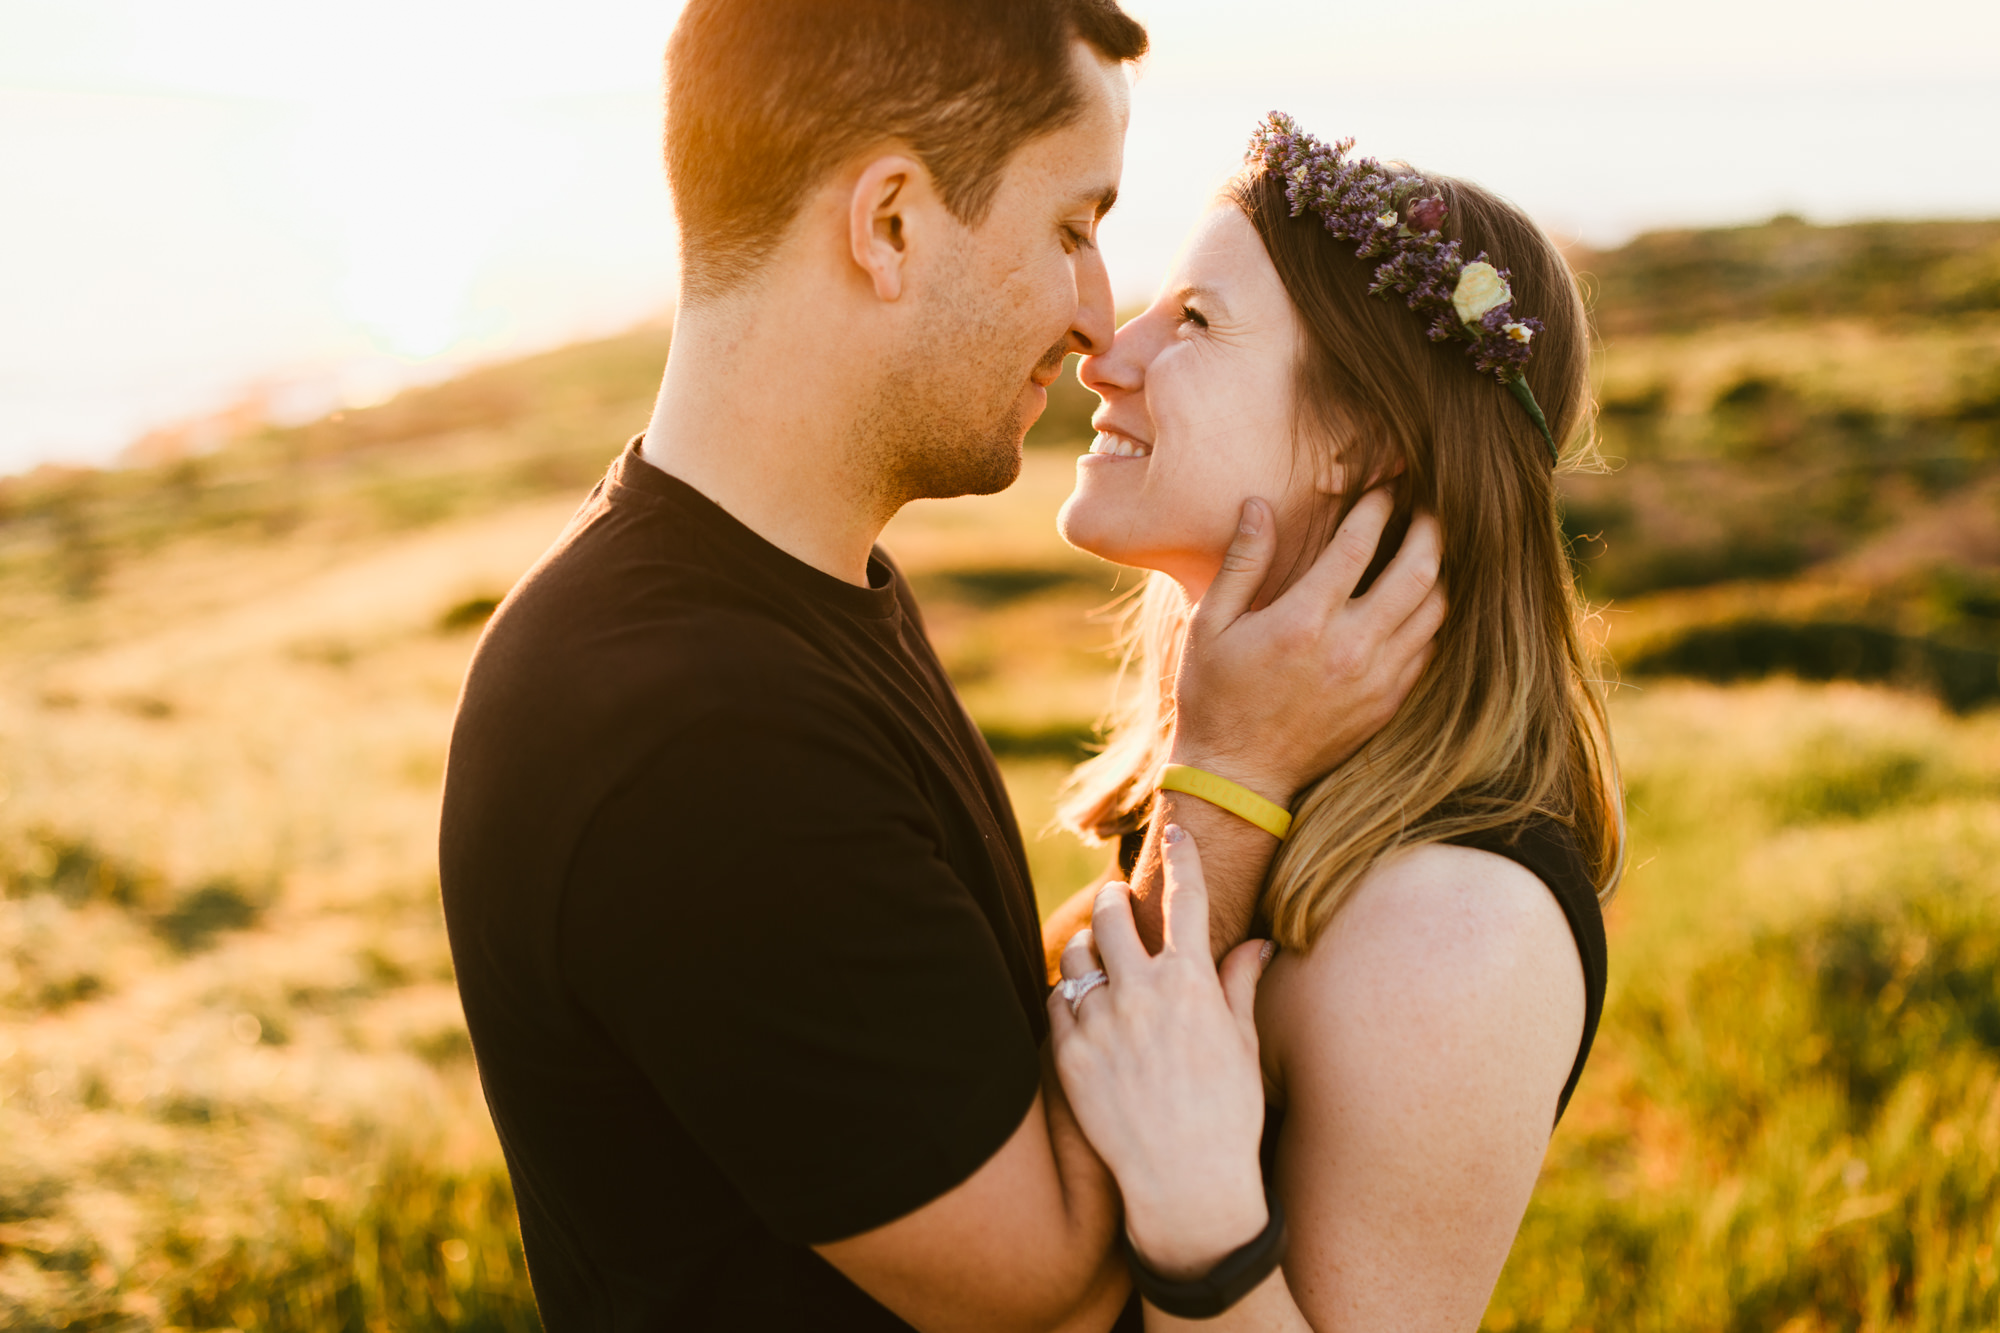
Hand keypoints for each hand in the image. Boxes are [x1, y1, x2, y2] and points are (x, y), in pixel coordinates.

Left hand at [1048, 826, 1272, 1280]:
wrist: (1184, 1185)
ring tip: (1097, 957)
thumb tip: (1259, 945)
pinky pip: (1056, 1003)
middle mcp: (1141, 993)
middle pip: (1112, 915)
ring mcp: (1100, 1023)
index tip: (1180, 830)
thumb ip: (1240, 985)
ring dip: (1086, 947)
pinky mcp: (1067, 1054)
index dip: (1185, 856)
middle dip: (1113, 899)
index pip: (1186, 900)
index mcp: (1190, 984)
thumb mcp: (1243, 1045)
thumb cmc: (1227, 1117)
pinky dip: (1069, 999)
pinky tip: (1083, 1011)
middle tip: (1115, 900)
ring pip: (1076, 954)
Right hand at [1171, 490, 1443, 802]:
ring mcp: (1376, 678)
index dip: (1378, 505)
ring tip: (1427, 549)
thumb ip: (1241, 562)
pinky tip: (1416, 601)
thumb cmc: (1215, 696)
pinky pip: (1428, 647)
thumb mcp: (1211, 624)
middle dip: (1428, 529)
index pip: (1359, 543)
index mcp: (1304, 620)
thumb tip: (1259, 505)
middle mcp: (1350, 647)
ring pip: (1434, 609)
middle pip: (1418, 570)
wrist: (1239, 777)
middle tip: (1427, 508)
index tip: (1386, 484)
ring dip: (1436, 572)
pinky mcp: (1388, 702)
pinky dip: (1430, 616)